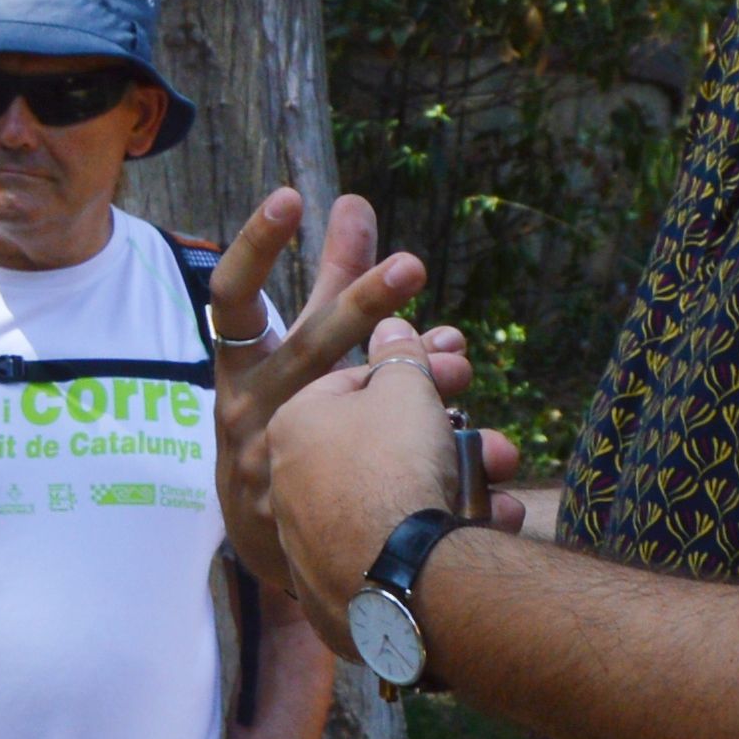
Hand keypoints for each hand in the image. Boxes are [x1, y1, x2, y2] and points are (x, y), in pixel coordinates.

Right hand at [208, 184, 517, 637]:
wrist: (265, 540)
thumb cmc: (280, 418)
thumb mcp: (291, 352)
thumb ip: (327, 284)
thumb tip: (356, 201)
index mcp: (241, 371)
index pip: (235, 301)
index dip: (256, 247)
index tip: (293, 198)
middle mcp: (255, 413)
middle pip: (310, 350)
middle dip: (361, 303)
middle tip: (411, 266)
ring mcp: (283, 467)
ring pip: (362, 418)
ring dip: (423, 384)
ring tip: (462, 358)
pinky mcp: (330, 518)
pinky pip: (408, 488)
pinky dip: (463, 479)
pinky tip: (503, 477)